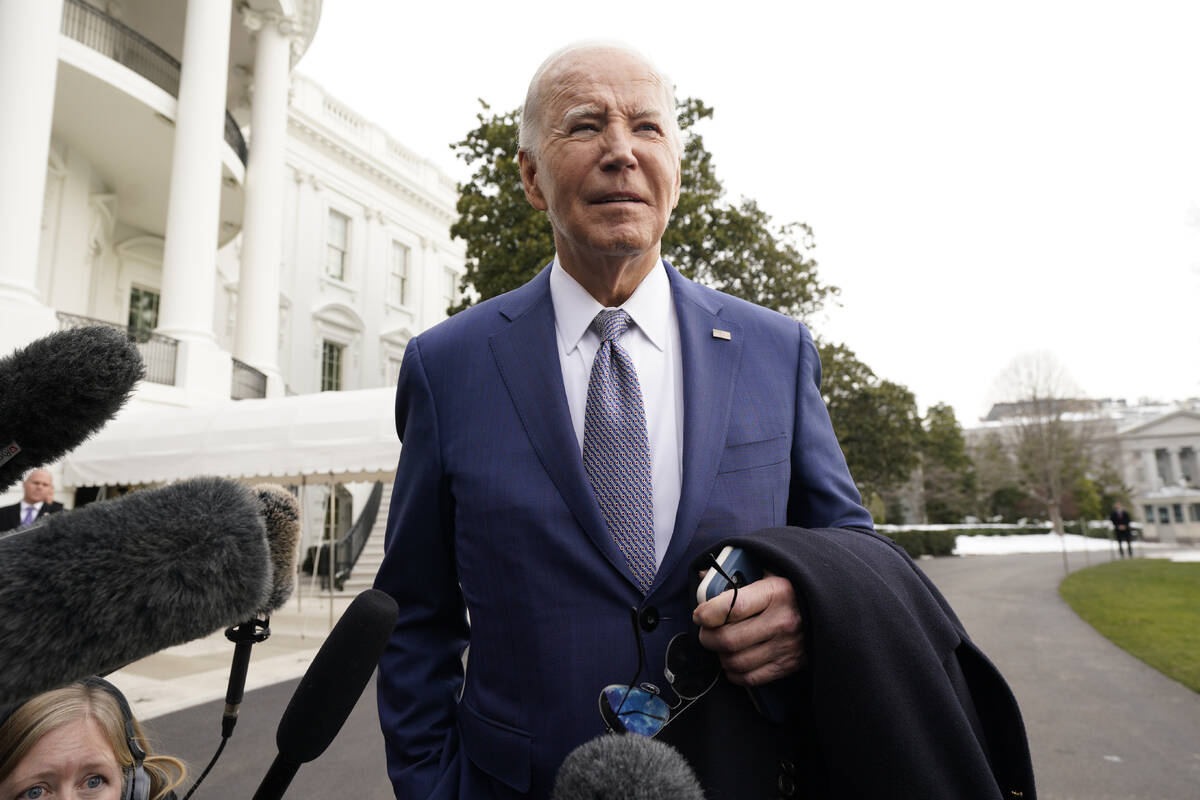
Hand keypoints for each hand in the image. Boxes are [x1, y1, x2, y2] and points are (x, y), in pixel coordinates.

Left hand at [692, 571, 805, 685]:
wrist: (832, 607)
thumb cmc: (792, 588)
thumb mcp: (770, 572)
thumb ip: (736, 573)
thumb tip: (702, 576)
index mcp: (777, 591)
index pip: (733, 606)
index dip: (708, 612)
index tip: (700, 614)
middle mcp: (783, 621)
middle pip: (729, 639)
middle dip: (707, 637)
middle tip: (705, 631)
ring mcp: (787, 646)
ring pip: (736, 661)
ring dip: (719, 655)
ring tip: (719, 645)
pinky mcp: (789, 665)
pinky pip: (751, 677)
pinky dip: (734, 673)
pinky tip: (732, 661)